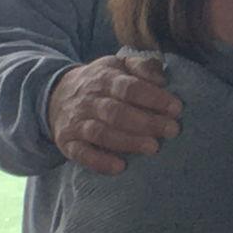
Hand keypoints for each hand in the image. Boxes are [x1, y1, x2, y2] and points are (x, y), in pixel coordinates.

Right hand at [47, 55, 182, 173]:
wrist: (55, 94)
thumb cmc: (101, 82)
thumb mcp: (119, 65)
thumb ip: (142, 67)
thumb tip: (162, 80)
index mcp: (104, 78)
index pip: (129, 87)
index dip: (153, 98)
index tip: (176, 108)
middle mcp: (88, 101)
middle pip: (116, 112)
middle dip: (146, 122)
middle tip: (171, 130)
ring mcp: (76, 122)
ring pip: (100, 133)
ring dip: (128, 142)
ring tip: (153, 148)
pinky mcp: (67, 143)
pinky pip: (81, 154)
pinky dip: (99, 162)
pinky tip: (120, 167)